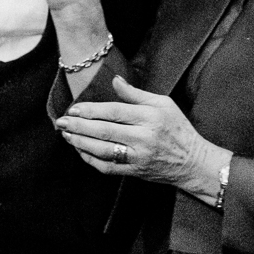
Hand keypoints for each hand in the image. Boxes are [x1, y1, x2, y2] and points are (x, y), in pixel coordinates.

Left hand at [55, 75, 226, 197]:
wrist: (192, 162)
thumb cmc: (178, 128)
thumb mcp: (163, 104)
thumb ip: (136, 94)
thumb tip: (114, 81)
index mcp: (150, 118)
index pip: (114, 112)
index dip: (91, 111)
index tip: (74, 109)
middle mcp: (143, 138)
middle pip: (104, 132)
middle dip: (79, 127)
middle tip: (61, 122)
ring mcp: (138, 157)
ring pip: (103, 151)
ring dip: (81, 144)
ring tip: (67, 136)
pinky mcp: (135, 172)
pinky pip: (108, 167)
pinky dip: (91, 160)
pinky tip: (81, 151)